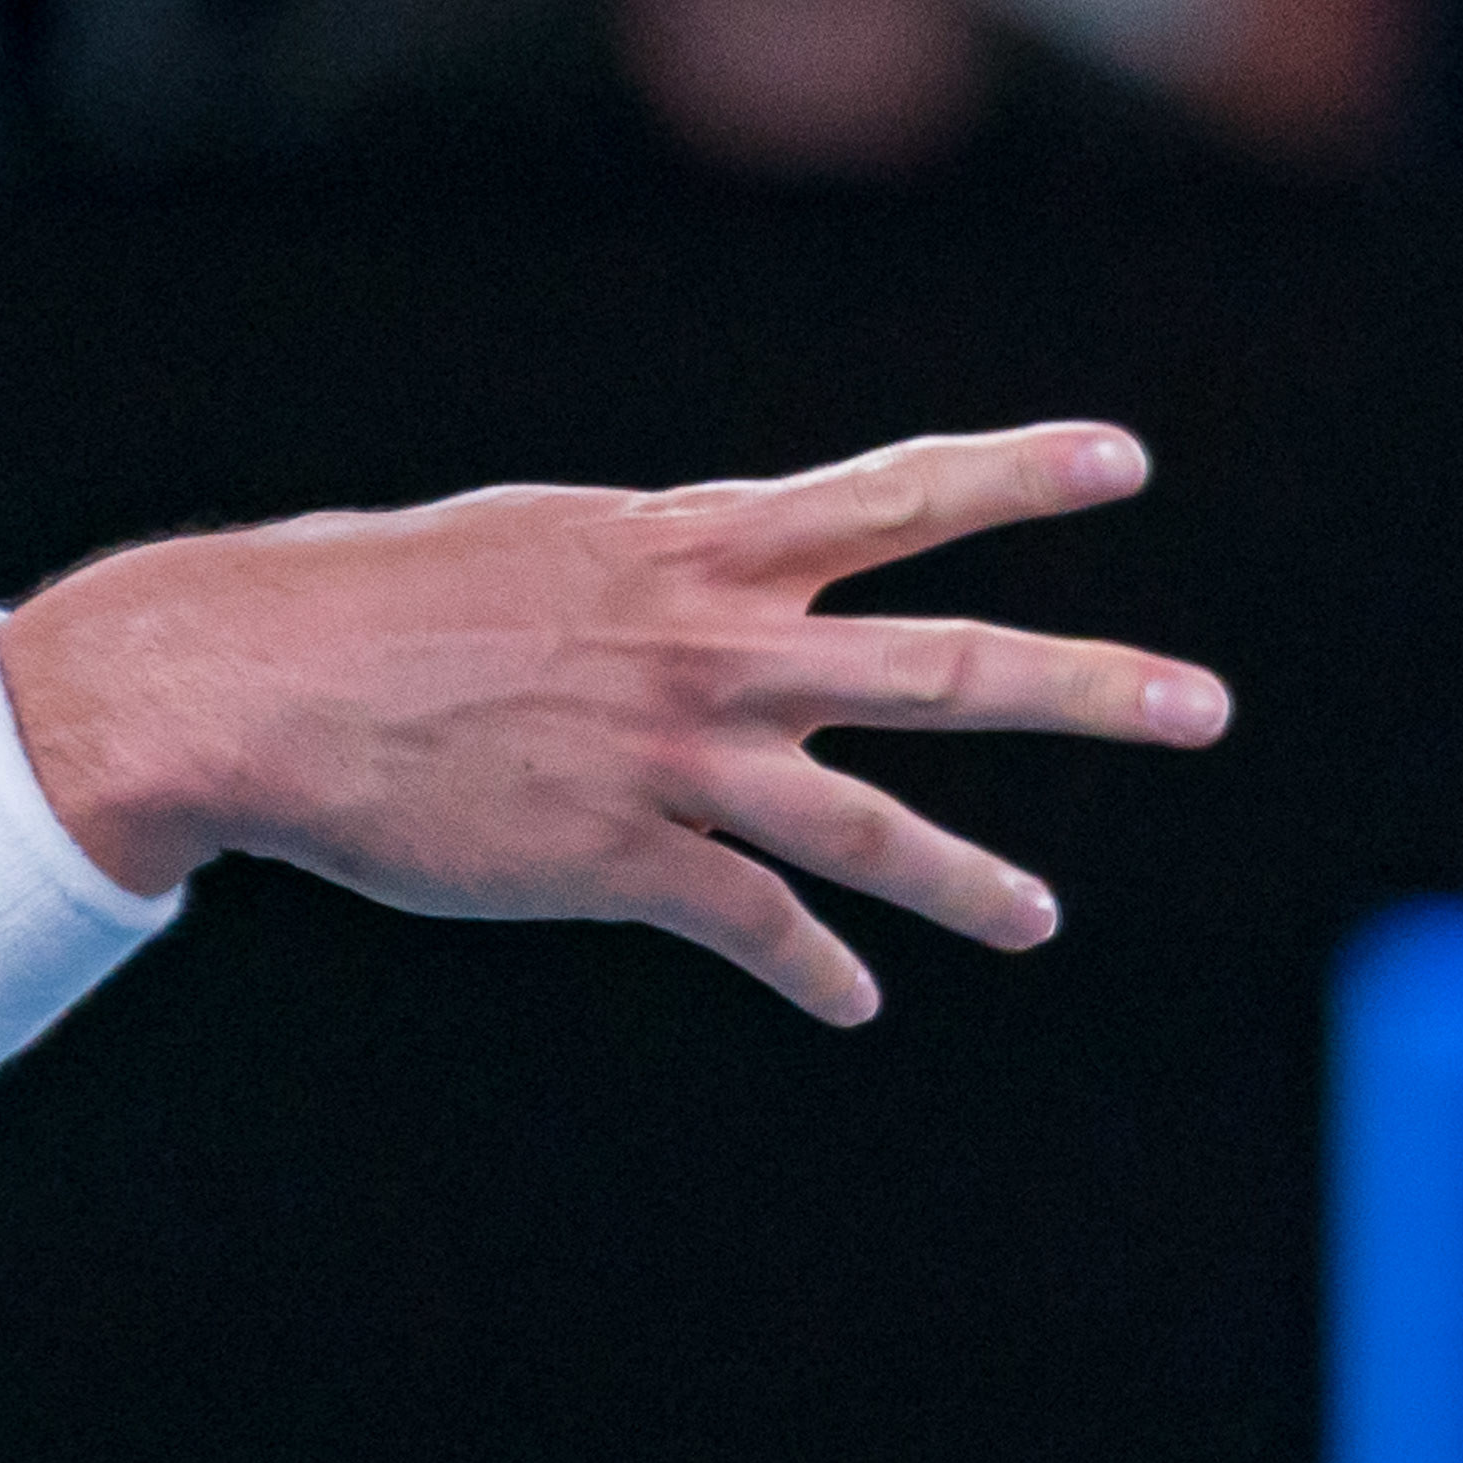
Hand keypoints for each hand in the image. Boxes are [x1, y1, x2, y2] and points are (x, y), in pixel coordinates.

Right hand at [0, 423, 1231, 1023]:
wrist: (258, 684)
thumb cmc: (384, 597)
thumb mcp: (550, 543)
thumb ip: (662, 570)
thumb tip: (726, 579)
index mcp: (696, 544)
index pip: (893, 494)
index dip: (1015, 474)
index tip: (1122, 463)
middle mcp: (713, 645)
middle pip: (943, 668)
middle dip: (1089, 688)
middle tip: (1204, 706)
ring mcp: (676, 760)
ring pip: (870, 831)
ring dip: (974, 883)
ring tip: (1043, 922)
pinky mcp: (620, 861)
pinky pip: (756, 925)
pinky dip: (817, 968)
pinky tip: (857, 999)